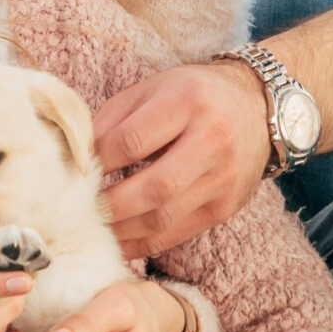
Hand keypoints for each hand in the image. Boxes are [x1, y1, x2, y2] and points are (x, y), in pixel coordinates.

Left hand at [92, 63, 271, 258]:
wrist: (256, 108)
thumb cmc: (192, 95)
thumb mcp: (153, 88)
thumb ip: (113, 117)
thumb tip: (76, 155)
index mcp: (188, 102)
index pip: (132, 141)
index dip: (98, 161)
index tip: (75, 171)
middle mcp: (212, 141)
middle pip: (153, 187)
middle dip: (108, 205)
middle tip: (78, 209)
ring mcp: (223, 179)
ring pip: (165, 218)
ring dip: (122, 229)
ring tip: (93, 228)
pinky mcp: (225, 207)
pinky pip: (178, 233)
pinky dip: (143, 243)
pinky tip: (119, 241)